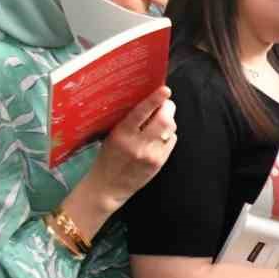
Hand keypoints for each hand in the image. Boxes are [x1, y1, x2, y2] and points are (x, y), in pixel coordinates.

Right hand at [62, 87, 176, 238]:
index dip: (155, 100)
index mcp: (122, 134)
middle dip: (168, 108)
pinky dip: (168, 134)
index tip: (165, 90)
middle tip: (165, 104)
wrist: (108, 187)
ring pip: (170, 129)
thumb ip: (129, 122)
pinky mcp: (160, 162)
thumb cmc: (107, 158)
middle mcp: (138, 144)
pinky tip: (158, 137)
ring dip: (168, 121)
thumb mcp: (112, 136)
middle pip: (164, 120)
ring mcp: (151, 154)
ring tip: (159, 121)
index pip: (141, 113)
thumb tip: (148, 104)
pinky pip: (171, 141)